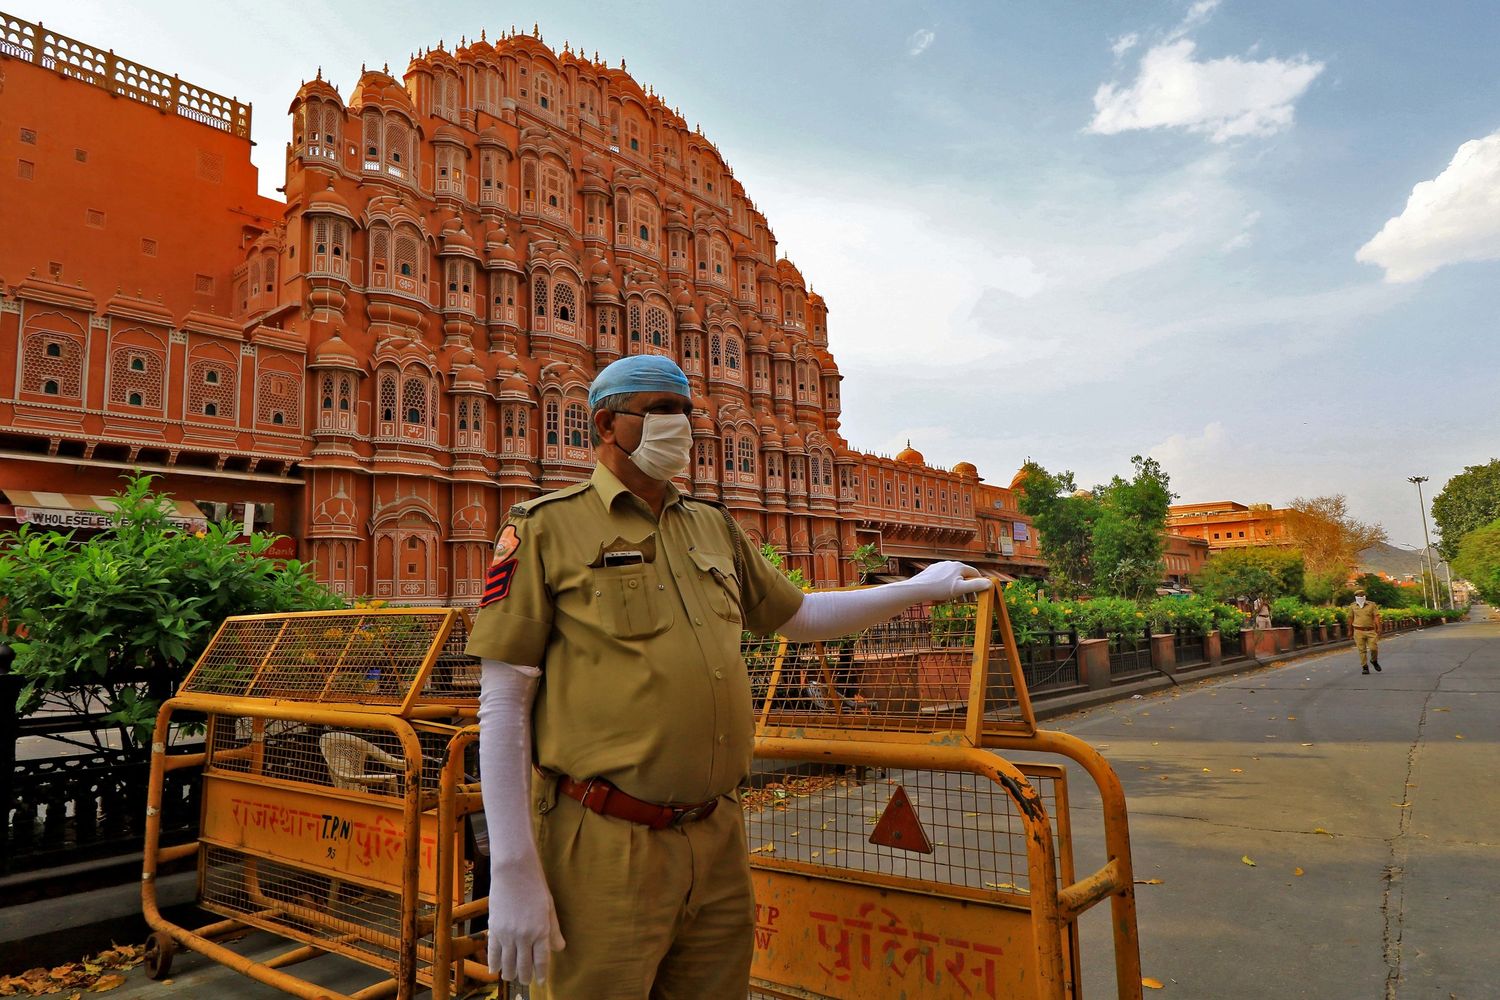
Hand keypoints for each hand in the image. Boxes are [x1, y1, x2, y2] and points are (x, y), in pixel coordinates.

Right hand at [488, 854, 565, 983]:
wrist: (514, 871)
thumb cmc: (535, 886)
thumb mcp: (550, 907)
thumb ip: (553, 930)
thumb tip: (559, 949)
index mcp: (541, 931)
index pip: (541, 961)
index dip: (541, 975)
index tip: (540, 982)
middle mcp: (524, 936)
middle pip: (524, 966)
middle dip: (525, 977)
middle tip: (526, 981)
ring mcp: (507, 934)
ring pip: (507, 963)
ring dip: (509, 973)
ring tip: (511, 977)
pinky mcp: (494, 928)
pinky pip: (493, 952)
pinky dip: (494, 963)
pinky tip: (495, 970)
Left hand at [904, 561, 992, 601]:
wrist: (917, 588)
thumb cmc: (939, 589)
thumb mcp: (960, 589)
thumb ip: (975, 586)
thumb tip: (990, 584)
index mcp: (959, 566)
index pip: (974, 574)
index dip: (979, 584)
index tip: (979, 595)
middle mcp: (950, 563)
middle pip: (963, 576)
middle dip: (967, 589)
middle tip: (967, 601)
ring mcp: (940, 566)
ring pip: (953, 578)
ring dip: (957, 589)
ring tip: (955, 600)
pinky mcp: (932, 571)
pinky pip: (943, 579)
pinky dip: (947, 587)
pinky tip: (943, 595)